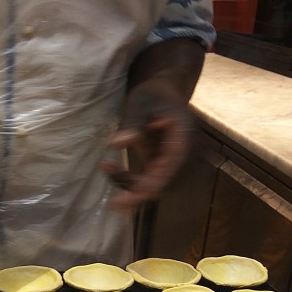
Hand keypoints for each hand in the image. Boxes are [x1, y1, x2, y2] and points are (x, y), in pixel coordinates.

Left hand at [101, 76, 194, 210]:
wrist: (162, 91)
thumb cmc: (153, 93)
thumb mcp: (140, 101)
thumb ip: (131, 123)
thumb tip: (118, 144)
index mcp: (185, 138)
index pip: (172, 169)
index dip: (153, 185)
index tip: (130, 195)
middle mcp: (184, 154)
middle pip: (165, 184)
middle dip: (138, 192)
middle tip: (113, 201)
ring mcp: (173, 161)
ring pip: (155, 186)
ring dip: (130, 185)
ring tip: (106, 167)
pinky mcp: (161, 164)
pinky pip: (148, 180)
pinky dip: (129, 179)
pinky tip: (109, 167)